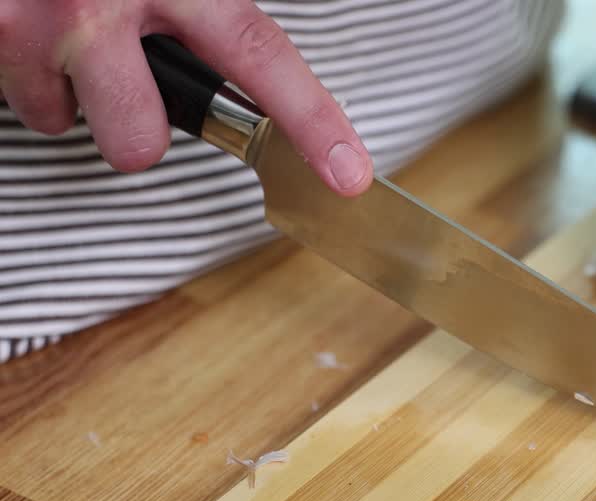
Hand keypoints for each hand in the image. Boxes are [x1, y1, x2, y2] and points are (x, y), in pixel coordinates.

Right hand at [0, 0, 370, 194]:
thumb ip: (209, 3)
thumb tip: (246, 47)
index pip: (260, 55)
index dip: (310, 120)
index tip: (346, 172)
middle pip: (143, 138)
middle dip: (137, 129)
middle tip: (128, 79)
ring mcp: (41, 20)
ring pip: (73, 125)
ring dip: (73, 95)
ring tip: (70, 40)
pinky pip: (24, 101)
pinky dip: (26, 74)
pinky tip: (31, 30)